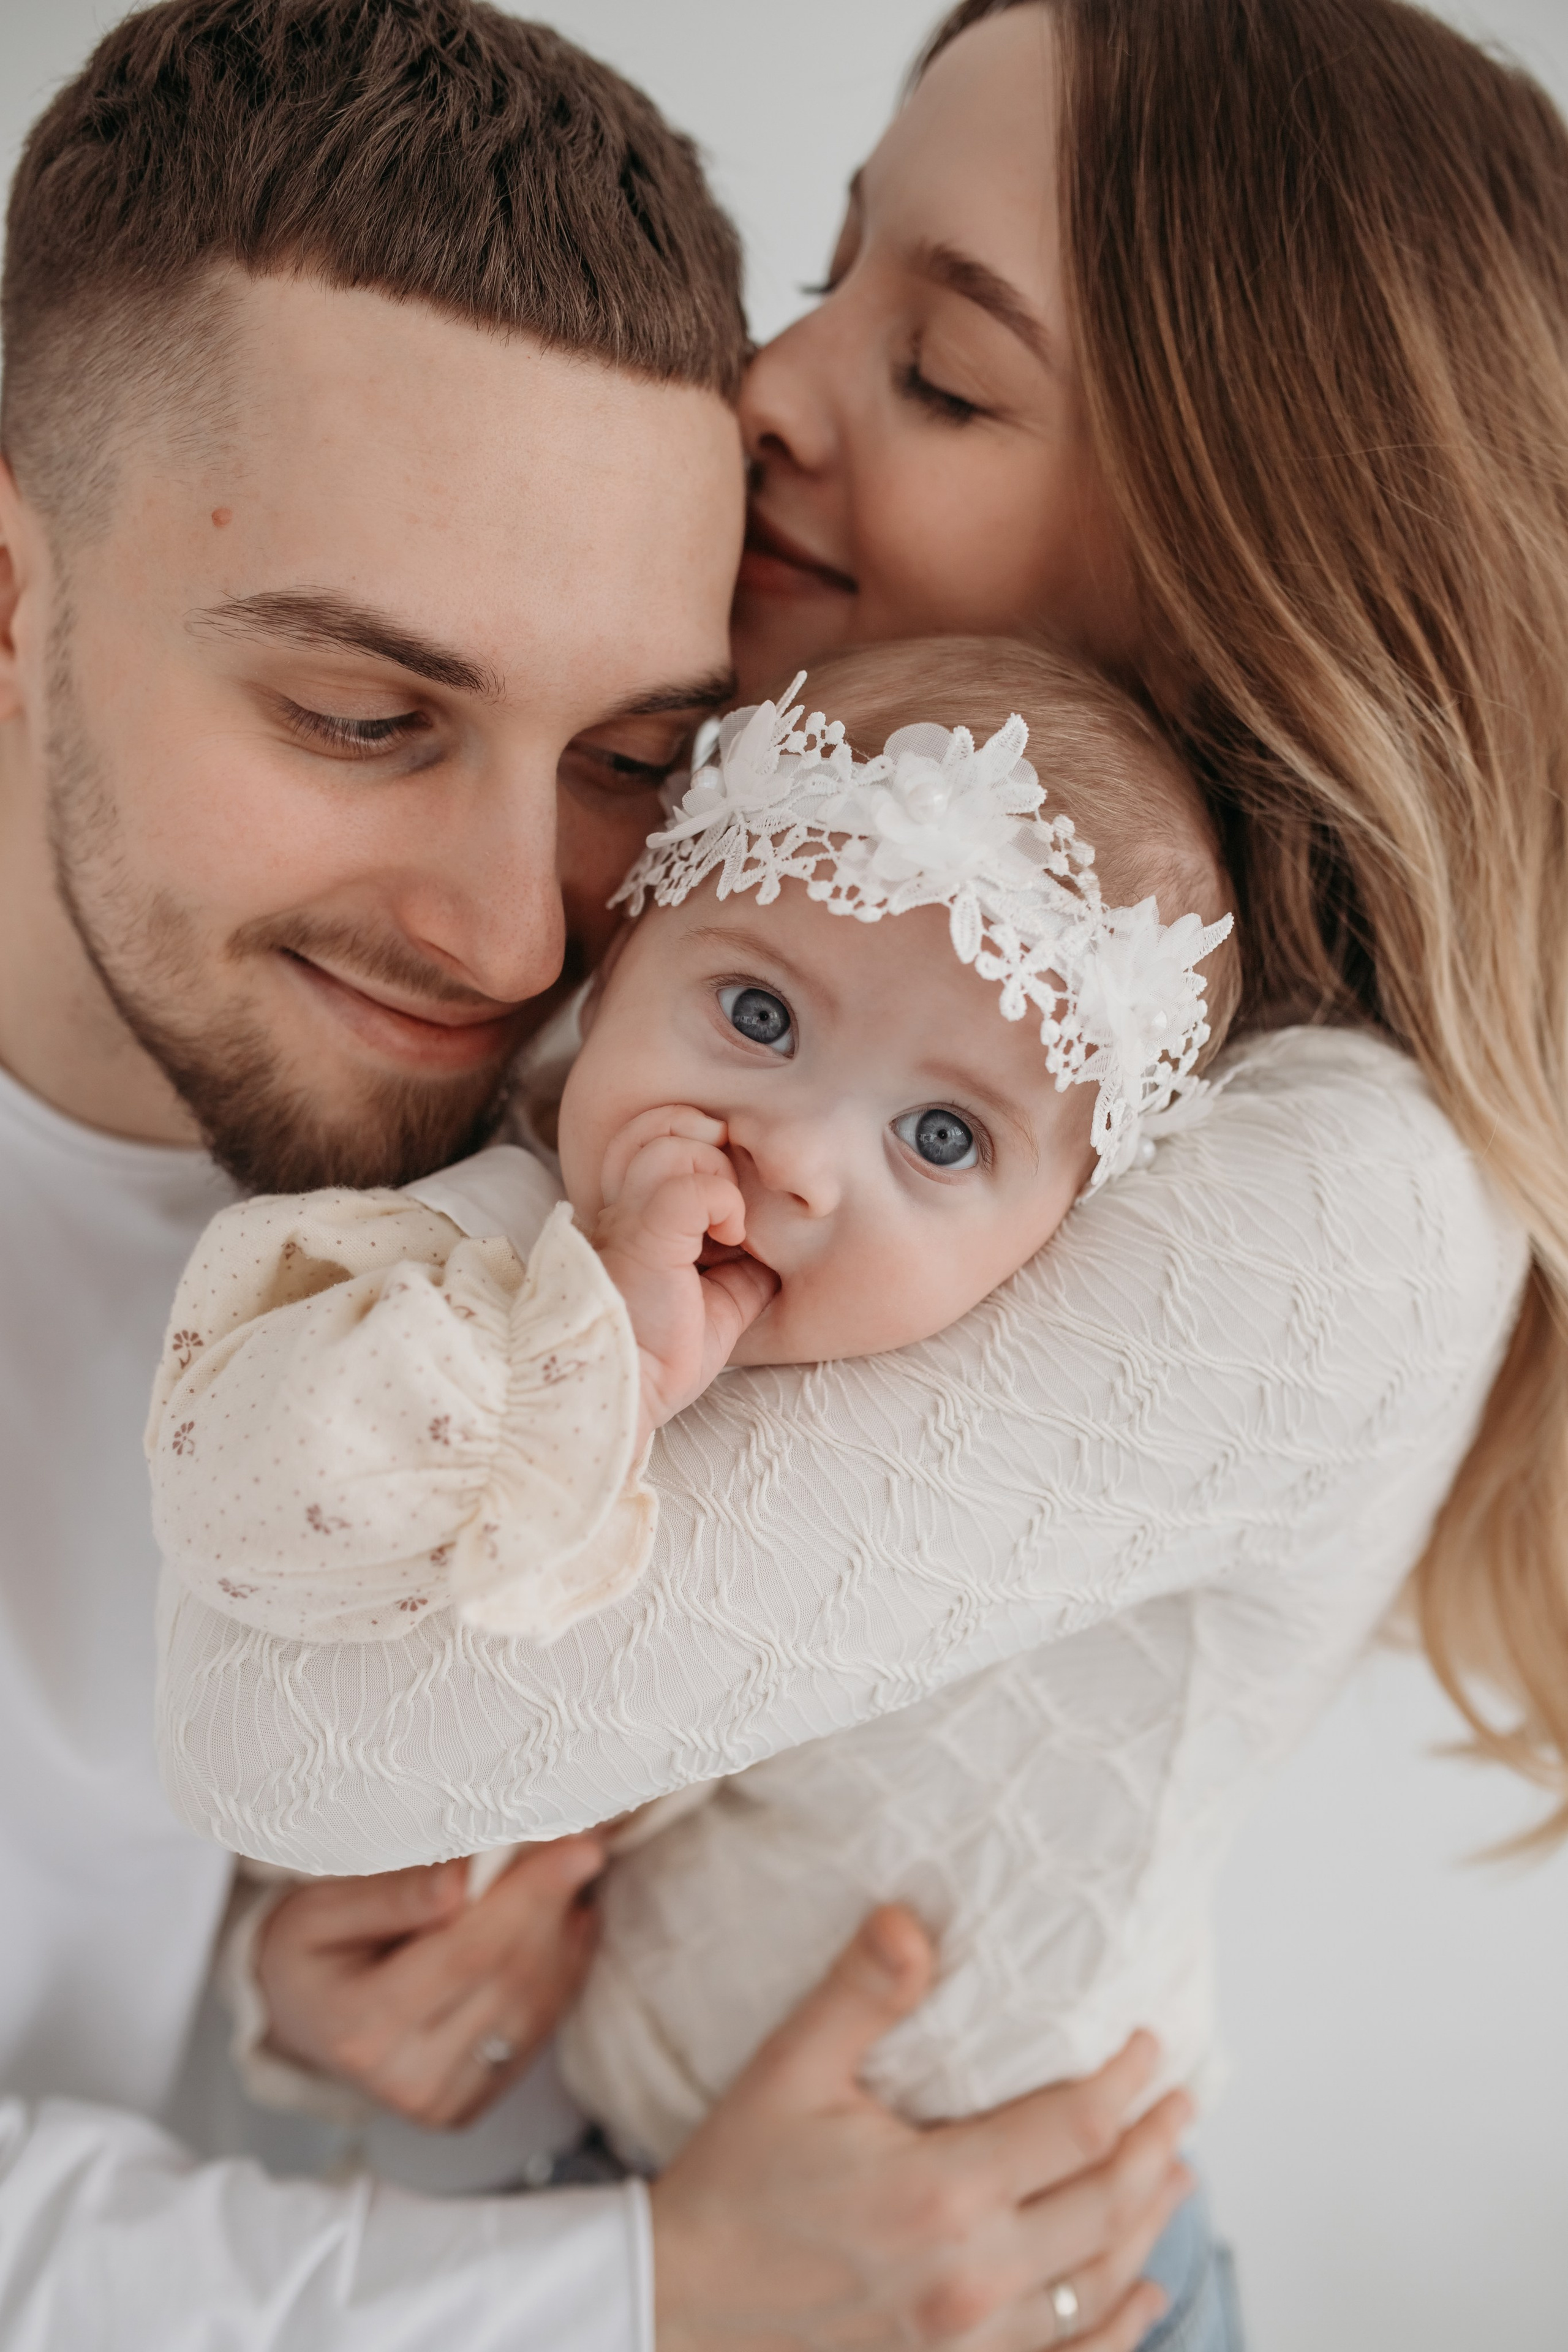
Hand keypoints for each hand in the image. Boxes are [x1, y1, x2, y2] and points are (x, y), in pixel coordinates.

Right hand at [255, 1836, 603, 2128]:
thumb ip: (389, 1895)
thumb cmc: (310, 1949)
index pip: (467, 1953)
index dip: (529, 1897)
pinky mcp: (467, 2106)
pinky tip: (562, 1924)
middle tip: (581, 1846)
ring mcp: (440, 2102)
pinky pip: (535, 2032)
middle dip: (552, 1905)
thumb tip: (460, 1878)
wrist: (299, 2017)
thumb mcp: (321, 1910)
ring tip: (566, 1879)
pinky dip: (560, 1972)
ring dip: (561, 1935)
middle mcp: (405, 2080)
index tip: (576, 1844)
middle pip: (508, 1977)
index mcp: (361, 2028)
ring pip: (533, 2006)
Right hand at [592, 1105, 777, 1439]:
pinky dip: (725, 1202)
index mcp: (634, 1220)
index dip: (702, 1152)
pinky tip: (731, 1236)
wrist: (622, 1391)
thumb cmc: (657, 1362)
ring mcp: (631, 1217)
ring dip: (717, 1173)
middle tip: (735, 1196)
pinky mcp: (646, 1235)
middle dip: (709, 1142)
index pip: (657, 1142)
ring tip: (731, 1222)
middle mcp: (624, 1208)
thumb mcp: (715, 1310)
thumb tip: (776, 1262)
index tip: (732, 1205)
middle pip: (659, 1126)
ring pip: (672, 1143)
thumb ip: (740, 1276)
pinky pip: (692, 1185)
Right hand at [651, 1906, 1191, 2351]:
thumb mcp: (788, 2069)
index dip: (1129, 2081)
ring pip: (1098, 2284)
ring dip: (1150, 2225)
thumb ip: (860, 1991)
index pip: (1078, 2126)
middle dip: (1156, 2146)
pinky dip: (1119, 2329)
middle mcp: (972, 2276)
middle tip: (1183, 2101)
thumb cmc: (734, 2185)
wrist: (676, 2305)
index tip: (1151, 2045)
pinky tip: (1144, 2297)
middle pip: (1107, 2206)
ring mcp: (968, 2343)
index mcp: (941, 2192)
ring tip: (1177, 2173)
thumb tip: (910, 1917)